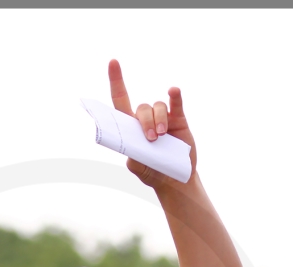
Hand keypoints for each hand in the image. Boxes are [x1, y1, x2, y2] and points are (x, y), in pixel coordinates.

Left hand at [108, 59, 196, 186]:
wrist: (176, 180)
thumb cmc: (153, 172)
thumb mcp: (138, 168)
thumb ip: (133, 159)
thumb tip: (133, 148)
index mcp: (131, 128)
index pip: (121, 100)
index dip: (116, 81)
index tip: (113, 62)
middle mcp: (146, 119)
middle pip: (141, 109)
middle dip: (145, 122)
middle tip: (151, 139)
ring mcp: (163, 118)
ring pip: (157, 106)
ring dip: (158, 118)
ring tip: (161, 135)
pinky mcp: (179, 120)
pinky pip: (176, 103)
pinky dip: (175, 96)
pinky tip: (173, 92)